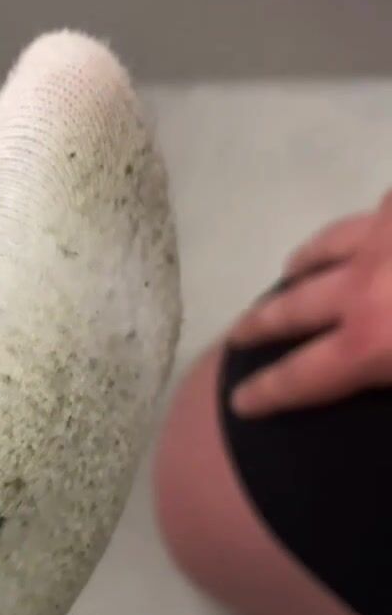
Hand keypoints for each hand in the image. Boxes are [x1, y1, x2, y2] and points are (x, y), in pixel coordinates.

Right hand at [228, 191, 391, 414]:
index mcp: (372, 340)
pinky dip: (366, 223)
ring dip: (304, 262)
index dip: (269, 392)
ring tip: (292, 268)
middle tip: (238, 334)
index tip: (239, 402)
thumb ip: (386, 376)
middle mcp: (363, 285)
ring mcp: (386, 233)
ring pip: (329, 246)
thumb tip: (380, 404)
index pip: (303, 376)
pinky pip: (376, 209)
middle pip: (296, 306)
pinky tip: (374, 223)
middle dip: (262, 323)